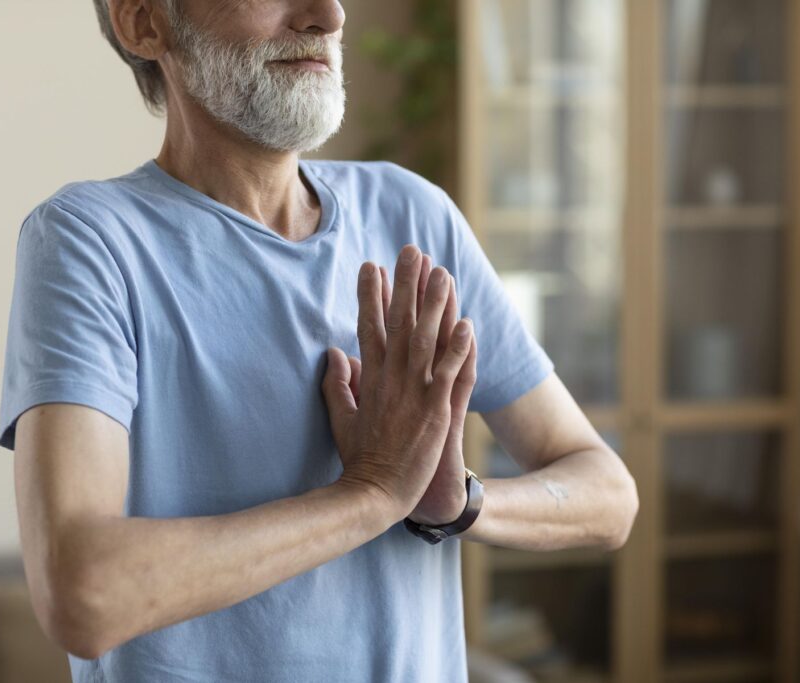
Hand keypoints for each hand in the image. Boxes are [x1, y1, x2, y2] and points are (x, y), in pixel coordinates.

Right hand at [321, 244, 474, 519]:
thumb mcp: (341, 417)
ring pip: (427, 340)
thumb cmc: (360, 459)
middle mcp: (391, 379)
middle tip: (412, 250)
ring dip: (436, 305)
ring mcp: (414, 394)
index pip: (369, 327)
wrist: (375, 494)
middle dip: (406, 284)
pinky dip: (459, 349)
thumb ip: (337, 383)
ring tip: (443, 272)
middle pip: (399, 323)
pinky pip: (451, 374)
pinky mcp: (435, 411)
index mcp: (370, 379)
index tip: (372, 265)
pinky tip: (468, 324)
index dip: (371, 295)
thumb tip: (332, 353)